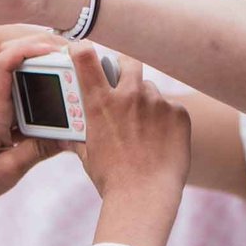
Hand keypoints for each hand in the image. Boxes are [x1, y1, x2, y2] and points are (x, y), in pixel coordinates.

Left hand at [0, 36, 66, 209]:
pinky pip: (20, 96)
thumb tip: (71, 135)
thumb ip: (40, 150)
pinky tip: (56, 103)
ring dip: (42, 72)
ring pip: (19, 78)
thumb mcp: (9, 170)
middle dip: (42, 54)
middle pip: (14, 62)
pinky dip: (38, 93)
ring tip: (69, 75)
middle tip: (70, 59)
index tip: (52, 49)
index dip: (27, 49)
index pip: (3, 63)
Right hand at [66, 42, 190, 245]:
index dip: (83, 48)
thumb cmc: (111, 178)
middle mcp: (129, 95)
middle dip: (125, 70)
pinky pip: (171, 108)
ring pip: (151, 91)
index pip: (86, 57)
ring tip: (145, 131)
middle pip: (128, 63)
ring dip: (146, 103)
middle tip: (124, 85)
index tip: (82, 50)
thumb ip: (79, 135)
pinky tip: (162, 141)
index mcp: (101, 103)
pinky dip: (166, 120)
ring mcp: (157, 103)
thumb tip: (67, 134)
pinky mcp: (179, 114)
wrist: (144, 197)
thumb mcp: (87, 154)